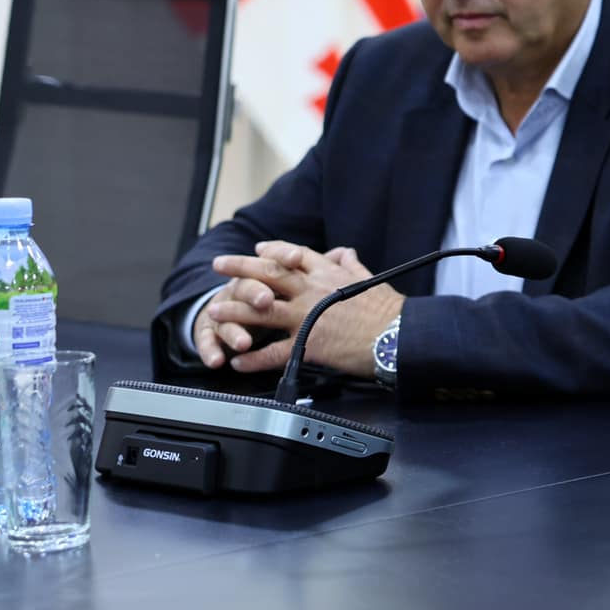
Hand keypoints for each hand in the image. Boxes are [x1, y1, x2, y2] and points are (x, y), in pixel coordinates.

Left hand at [201, 242, 401, 378]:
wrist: (396, 336)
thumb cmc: (388, 310)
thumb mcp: (370, 278)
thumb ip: (351, 265)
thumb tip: (345, 253)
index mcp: (328, 273)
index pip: (294, 254)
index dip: (274, 250)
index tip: (259, 248)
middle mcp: (312, 291)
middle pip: (269, 274)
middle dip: (240, 268)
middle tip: (219, 265)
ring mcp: (307, 317)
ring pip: (262, 310)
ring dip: (235, 310)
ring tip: (214, 311)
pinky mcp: (308, 345)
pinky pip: (272, 353)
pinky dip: (253, 358)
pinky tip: (238, 361)